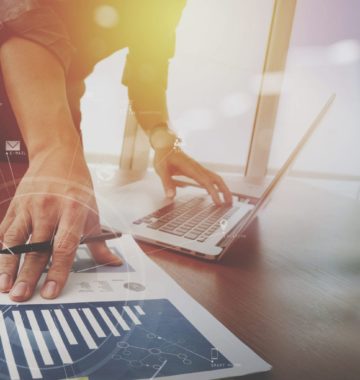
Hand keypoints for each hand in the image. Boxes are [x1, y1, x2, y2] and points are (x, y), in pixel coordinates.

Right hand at [0, 144, 121, 301]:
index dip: (57, 271)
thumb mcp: (93, 211)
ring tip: (4, 286)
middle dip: (29, 274)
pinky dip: (0, 248)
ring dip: (8, 265)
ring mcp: (30, 206)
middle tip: (22, 295)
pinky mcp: (16, 205)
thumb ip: (100, 242)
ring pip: (15, 240)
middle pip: (37, 247)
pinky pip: (4, 229)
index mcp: (74, 210)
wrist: (58, 155)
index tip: (50, 292)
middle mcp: (50, 208)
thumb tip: (113, 262)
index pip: (65, 246)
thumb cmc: (79, 186)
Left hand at [154, 147, 231, 204]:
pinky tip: (215, 192)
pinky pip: (210, 177)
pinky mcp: (197, 169)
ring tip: (226, 200)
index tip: (218, 202)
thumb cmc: (163, 155)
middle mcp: (197, 168)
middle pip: (217, 179)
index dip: (214, 193)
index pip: (206, 182)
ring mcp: (198, 168)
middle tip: (230, 202)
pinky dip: (216, 185)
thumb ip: (166, 183)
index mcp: (191, 168)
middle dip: (225, 190)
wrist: (165, 144)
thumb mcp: (161, 169)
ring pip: (215, 178)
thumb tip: (171, 195)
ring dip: (223, 188)